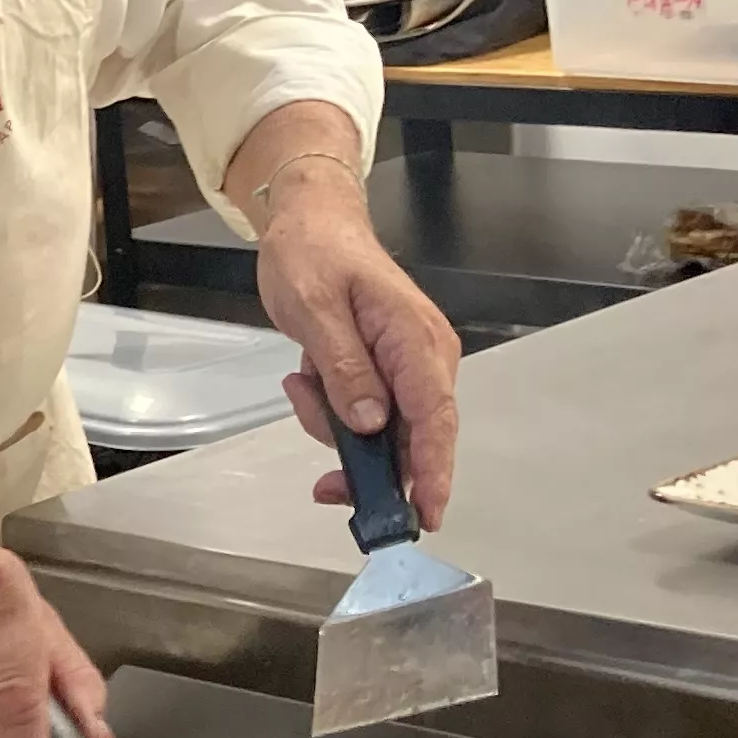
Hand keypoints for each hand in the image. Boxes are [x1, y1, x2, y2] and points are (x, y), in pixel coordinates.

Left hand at [256, 185, 463, 525]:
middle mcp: (423, 358)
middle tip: (325, 486)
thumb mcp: (316, 308)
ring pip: (383, 433)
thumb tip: (369, 423)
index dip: (433, 472)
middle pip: (413, 438)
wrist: (309, 222)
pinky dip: (333, 413)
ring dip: (336, 427)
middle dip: (368, 466)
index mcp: (415, 340)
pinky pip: (366, 415)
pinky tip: (307, 380)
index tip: (426, 516)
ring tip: (302, 381)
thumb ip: (344, 368)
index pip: (435, 417)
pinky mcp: (386, 372)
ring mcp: (406, 367)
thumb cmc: (314, 253)